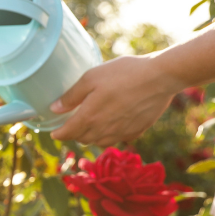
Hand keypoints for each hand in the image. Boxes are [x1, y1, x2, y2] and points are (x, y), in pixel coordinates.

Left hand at [49, 55, 182, 145]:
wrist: (160, 77)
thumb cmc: (124, 73)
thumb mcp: (92, 77)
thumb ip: (72, 95)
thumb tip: (55, 109)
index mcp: (90, 117)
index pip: (68, 133)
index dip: (59, 134)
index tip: (54, 133)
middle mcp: (104, 130)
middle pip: (83, 139)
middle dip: (74, 134)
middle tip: (71, 126)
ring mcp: (122, 133)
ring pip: (100, 142)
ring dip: (91, 137)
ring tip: (89, 127)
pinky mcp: (137, 131)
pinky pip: (118, 139)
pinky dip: (110, 135)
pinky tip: (112, 125)